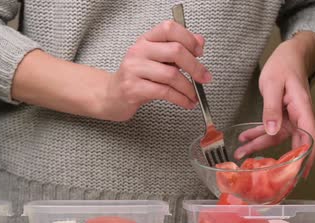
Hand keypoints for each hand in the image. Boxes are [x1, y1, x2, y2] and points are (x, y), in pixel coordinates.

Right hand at [97, 20, 211, 120]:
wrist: (110, 96)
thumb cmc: (135, 78)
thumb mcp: (156, 59)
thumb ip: (176, 49)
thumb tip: (199, 42)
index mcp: (145, 40)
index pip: (169, 28)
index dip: (188, 38)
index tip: (199, 52)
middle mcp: (138, 51)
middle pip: (175, 51)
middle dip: (195, 67)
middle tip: (204, 77)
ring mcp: (134, 69)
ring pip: (171, 74)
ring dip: (188, 88)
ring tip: (194, 95)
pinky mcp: (133, 88)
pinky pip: (164, 92)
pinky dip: (180, 99)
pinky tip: (186, 102)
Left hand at [235, 32, 314, 177]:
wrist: (288, 55)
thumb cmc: (284, 66)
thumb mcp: (273, 85)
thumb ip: (271, 109)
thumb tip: (273, 131)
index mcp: (302, 109)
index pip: (309, 137)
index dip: (306, 157)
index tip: (300, 174)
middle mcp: (299, 115)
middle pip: (293, 142)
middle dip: (280, 160)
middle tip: (268, 176)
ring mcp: (291, 117)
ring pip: (276, 138)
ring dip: (259, 146)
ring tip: (240, 154)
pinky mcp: (282, 115)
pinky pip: (270, 129)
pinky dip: (257, 135)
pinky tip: (244, 140)